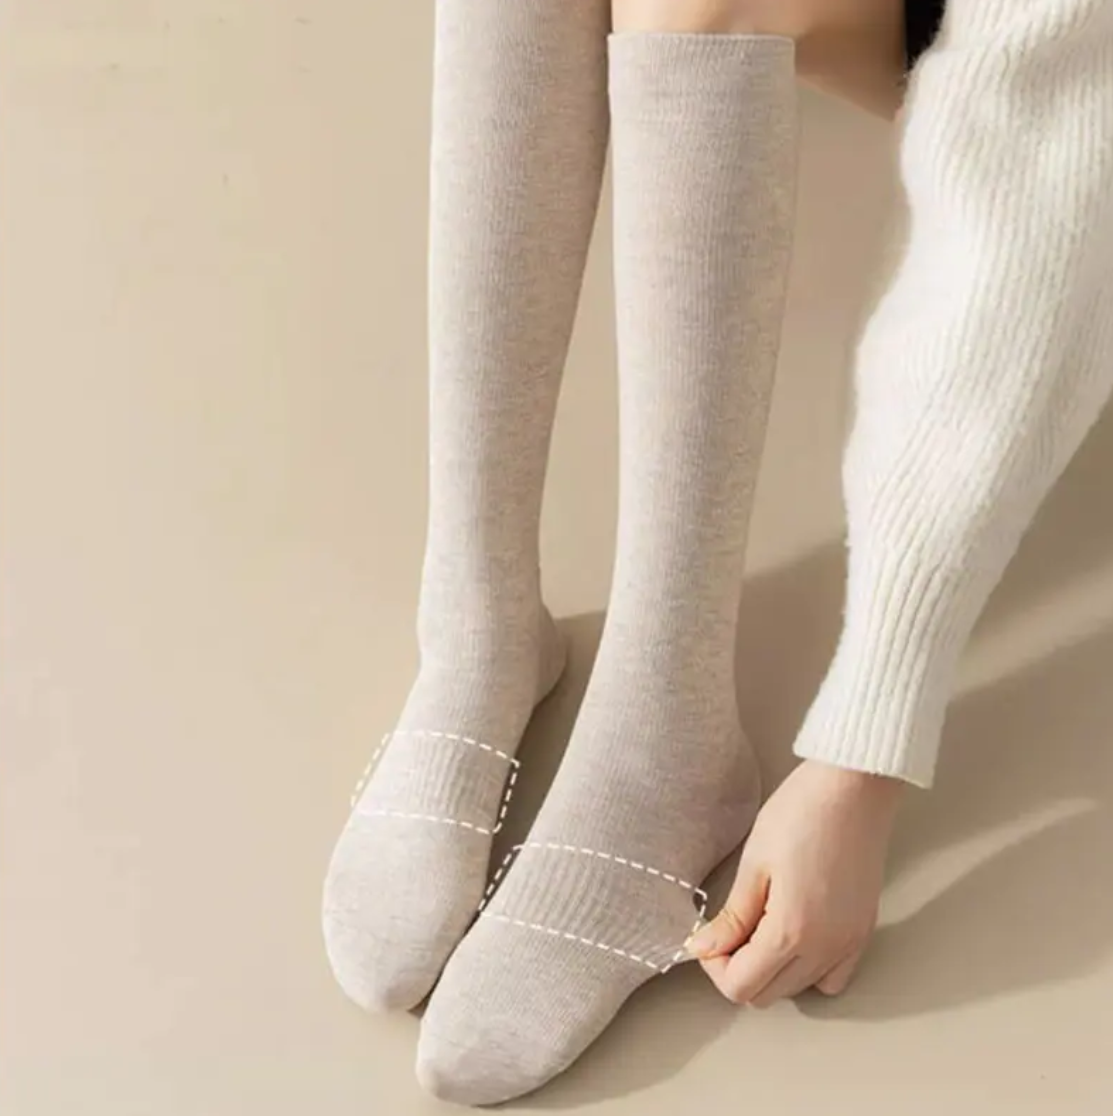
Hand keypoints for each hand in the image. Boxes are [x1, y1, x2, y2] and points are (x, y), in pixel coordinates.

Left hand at [686, 759, 904, 1005]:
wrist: (853, 788)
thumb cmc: (800, 813)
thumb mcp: (754, 863)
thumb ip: (732, 917)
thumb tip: (703, 948)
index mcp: (791, 931)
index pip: (741, 986)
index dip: (714, 966)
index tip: (708, 936)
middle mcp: (825, 949)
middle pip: (768, 994)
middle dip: (740, 969)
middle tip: (729, 928)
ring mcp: (849, 943)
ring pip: (800, 988)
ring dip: (773, 970)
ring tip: (761, 924)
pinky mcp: (864, 931)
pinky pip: (833, 977)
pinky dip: (810, 969)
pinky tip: (796, 933)